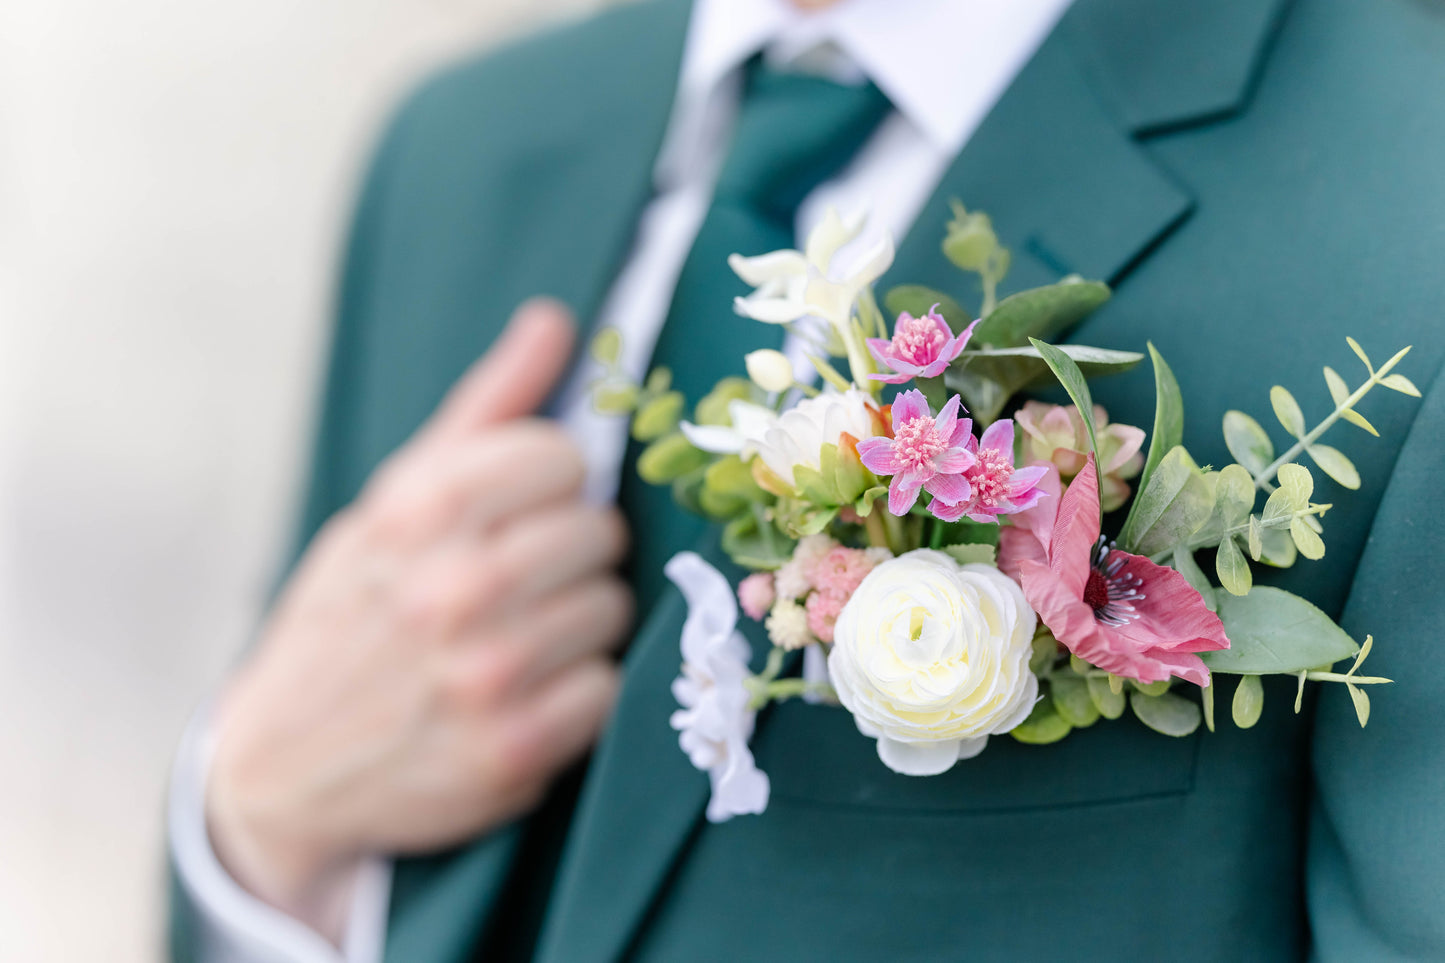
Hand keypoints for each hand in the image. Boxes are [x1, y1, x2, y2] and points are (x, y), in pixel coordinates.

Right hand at [205, 300, 631, 940]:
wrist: (285, 766)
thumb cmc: (352, 611)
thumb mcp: (393, 501)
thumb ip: (486, 408)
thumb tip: (559, 320)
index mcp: (419, 510)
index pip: (562, 456)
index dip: (553, 480)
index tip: (522, 506)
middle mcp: (452, 589)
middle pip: (599, 532)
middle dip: (572, 551)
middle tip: (523, 580)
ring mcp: (484, 674)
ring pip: (612, 608)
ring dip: (580, 622)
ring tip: (522, 636)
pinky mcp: (512, 752)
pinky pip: (606, 689)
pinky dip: (579, 693)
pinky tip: (528, 694)